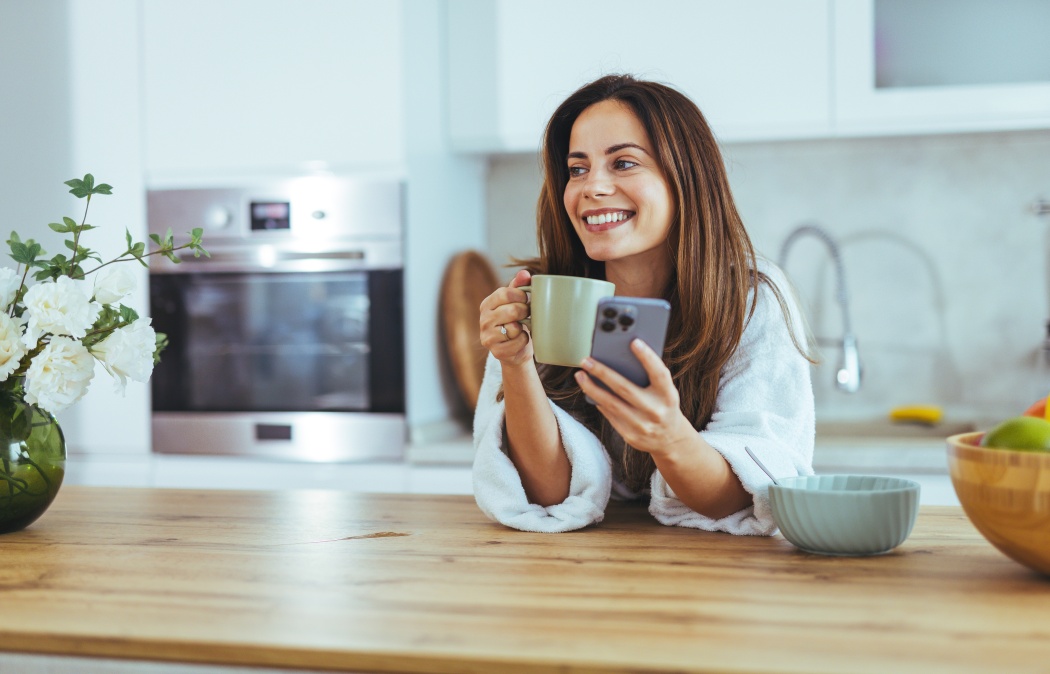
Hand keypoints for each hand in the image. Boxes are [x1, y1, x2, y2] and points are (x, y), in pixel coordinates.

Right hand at [479, 269, 533, 367]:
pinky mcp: (496, 351)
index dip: (521, 296)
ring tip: (521, 328)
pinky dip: (523, 341)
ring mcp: (488, 337)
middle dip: (525, 313)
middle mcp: (484, 320)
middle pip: (512, 310)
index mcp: (487, 304)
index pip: (505, 293)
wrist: (516, 350)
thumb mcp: (517, 302)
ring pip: (514, 327)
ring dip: (523, 328)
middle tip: (526, 316)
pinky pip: (517, 342)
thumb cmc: (517, 322)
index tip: (526, 300)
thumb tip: (524, 273)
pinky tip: (519, 341)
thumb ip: (519, 286)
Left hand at [574, 339, 694, 455]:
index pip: (659, 373)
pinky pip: (610, 415)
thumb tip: (621, 357)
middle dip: (602, 373)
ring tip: (580, 375)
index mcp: (668, 396)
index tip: (634, 342)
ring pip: (611, 403)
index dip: (648, 357)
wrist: (670, 439)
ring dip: (592, 388)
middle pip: (625, 388)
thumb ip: (650, 377)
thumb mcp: (664, 391)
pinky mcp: (630, 435)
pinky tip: (590, 391)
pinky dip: (599, 401)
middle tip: (586, 361)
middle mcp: (656, 411)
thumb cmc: (663, 405)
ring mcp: (642, 425)